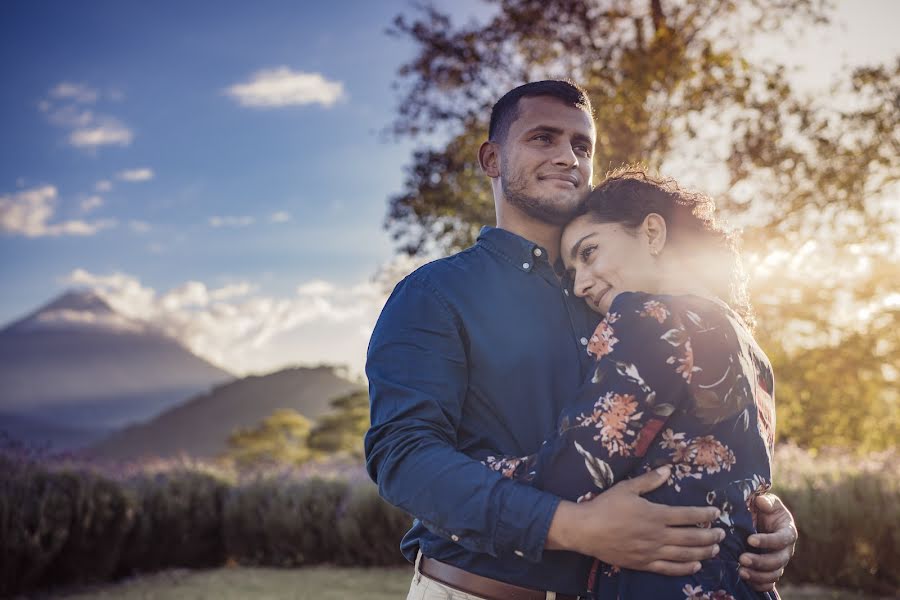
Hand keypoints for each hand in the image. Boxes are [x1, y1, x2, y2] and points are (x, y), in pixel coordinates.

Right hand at [547, 466, 723, 575]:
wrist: (586, 530)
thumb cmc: (605, 506)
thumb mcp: (626, 488)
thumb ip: (650, 480)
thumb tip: (668, 470)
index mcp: (655, 514)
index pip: (688, 515)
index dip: (705, 515)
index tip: (716, 513)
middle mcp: (658, 535)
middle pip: (691, 537)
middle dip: (710, 535)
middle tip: (721, 534)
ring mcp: (652, 552)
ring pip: (684, 554)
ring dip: (703, 552)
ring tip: (714, 549)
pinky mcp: (644, 564)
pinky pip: (669, 569)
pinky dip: (685, 568)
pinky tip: (695, 565)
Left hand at [738, 493, 796, 591]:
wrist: (759, 519)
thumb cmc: (762, 508)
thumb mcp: (766, 501)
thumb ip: (766, 501)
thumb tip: (762, 502)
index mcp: (787, 531)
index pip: (781, 539)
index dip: (767, 541)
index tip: (749, 540)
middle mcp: (786, 549)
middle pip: (778, 561)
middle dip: (760, 562)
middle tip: (742, 558)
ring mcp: (779, 562)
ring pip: (774, 574)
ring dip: (758, 575)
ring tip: (741, 571)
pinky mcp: (770, 571)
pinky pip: (769, 583)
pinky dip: (760, 585)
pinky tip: (746, 581)